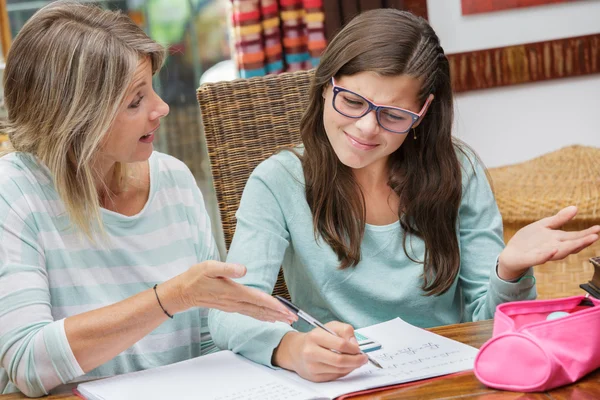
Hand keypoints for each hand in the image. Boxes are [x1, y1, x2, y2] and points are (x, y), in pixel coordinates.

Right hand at [163, 261, 296, 323]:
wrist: (183, 293)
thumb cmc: (195, 277)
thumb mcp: (209, 267)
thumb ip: (227, 268)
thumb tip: (243, 270)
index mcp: (233, 291)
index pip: (258, 299)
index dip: (274, 305)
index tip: (287, 310)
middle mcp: (235, 302)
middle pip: (261, 310)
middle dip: (279, 314)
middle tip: (294, 318)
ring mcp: (233, 306)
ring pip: (257, 314)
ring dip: (273, 317)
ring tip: (286, 320)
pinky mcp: (231, 307)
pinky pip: (250, 314)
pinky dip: (262, 316)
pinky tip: (268, 318)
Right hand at [274, 321, 367, 381]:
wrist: (296, 350)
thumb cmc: (316, 337)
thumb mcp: (330, 326)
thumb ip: (345, 330)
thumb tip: (355, 345)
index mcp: (315, 337)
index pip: (340, 345)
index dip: (353, 348)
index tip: (359, 349)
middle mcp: (311, 352)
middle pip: (340, 360)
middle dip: (356, 361)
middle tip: (363, 359)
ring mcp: (312, 367)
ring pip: (339, 370)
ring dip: (352, 367)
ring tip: (356, 361)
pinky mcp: (314, 377)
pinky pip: (335, 376)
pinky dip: (344, 371)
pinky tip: (345, 366)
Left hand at [498, 206, 599, 280]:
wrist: (511, 254)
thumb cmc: (529, 241)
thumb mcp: (544, 226)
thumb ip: (559, 219)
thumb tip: (575, 207)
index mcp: (557, 240)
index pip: (574, 237)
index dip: (586, 234)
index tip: (598, 229)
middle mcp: (553, 248)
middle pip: (570, 245)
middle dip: (582, 242)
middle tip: (595, 236)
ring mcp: (543, 254)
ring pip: (558, 253)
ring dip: (569, 248)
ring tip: (580, 243)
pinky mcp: (530, 259)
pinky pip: (539, 258)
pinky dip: (546, 255)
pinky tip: (552, 250)